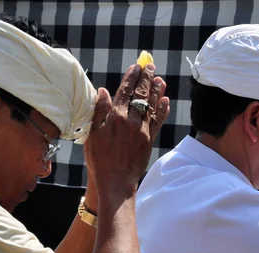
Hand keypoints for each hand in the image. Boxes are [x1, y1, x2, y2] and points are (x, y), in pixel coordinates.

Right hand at [84, 63, 169, 194]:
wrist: (116, 181)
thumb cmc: (100, 159)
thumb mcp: (93, 134)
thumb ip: (99, 111)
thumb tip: (103, 91)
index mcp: (116, 117)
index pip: (125, 91)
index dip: (132, 77)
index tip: (136, 66)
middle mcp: (131, 120)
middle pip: (141, 94)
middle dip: (146, 79)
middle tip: (150, 67)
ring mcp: (143, 130)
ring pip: (152, 105)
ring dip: (156, 90)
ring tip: (159, 79)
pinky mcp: (149, 139)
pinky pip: (158, 121)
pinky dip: (162, 109)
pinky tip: (165, 100)